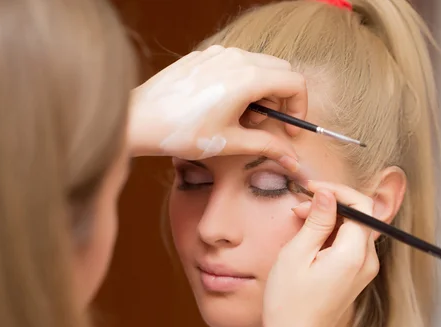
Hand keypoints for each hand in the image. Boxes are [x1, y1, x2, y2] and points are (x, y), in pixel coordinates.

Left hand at [127, 45, 307, 171]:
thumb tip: (291, 158)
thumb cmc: (183, 133)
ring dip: (260, 90)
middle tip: (260, 124)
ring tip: (238, 117)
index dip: (299, 107)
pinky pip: (234, 63)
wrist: (140, 120)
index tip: (289, 128)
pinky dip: (240, 82)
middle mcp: (236, 57)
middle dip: (279, 99)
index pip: (294, 82)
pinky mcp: (202, 56)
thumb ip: (267, 145)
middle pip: (279, 71)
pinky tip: (219, 105)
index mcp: (248, 78)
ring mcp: (217, 53)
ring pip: (257, 65)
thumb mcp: (230, 143)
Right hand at [263, 180, 379, 326]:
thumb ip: (316, 221)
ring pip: (355, 228)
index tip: (311, 189)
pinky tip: (309, 239)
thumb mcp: (296, 255)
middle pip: (361, 215)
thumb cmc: (289, 303)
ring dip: (330, 218)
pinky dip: (332, 234)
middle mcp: (367, 262)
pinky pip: (350, 244)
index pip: (361, 205)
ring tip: (300, 222)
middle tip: (300, 207)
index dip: (337, 191)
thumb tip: (327, 194)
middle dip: (332, 203)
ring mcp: (364, 270)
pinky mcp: (356, 276)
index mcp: (354, 255)